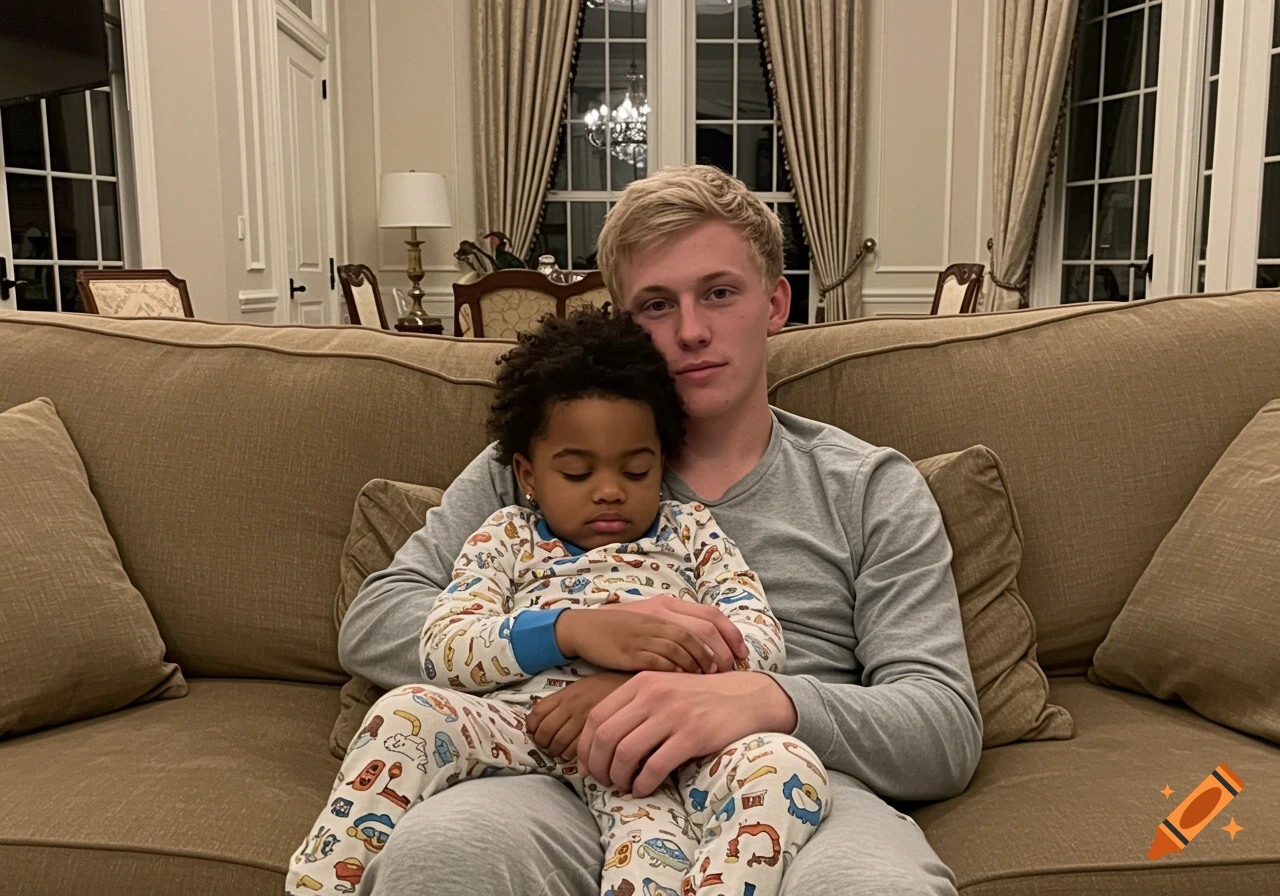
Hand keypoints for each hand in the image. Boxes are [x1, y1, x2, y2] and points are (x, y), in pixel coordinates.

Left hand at [526, 672, 630, 759]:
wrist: (635, 684)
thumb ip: (566, 701)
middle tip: (551, 748)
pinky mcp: (597, 732)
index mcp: (567, 693)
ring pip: (559, 744)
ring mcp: (584, 719)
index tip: (537, 734)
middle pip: (545, 732)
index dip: (533, 727)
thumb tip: (544, 722)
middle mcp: (572, 705)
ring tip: (565, 754)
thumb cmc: (610, 686)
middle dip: (544, 745)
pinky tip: (581, 756)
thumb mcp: (584, 686)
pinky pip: (577, 751)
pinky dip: (574, 757)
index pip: (537, 713)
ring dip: (558, 754)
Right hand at [556, 607, 724, 673]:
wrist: (584, 628)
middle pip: (703, 631)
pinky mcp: (632, 652)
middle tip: (729, 671)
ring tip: (711, 679)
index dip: (731, 634)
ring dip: (703, 664)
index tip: (742, 653)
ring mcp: (646, 633)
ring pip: (686, 647)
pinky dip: (678, 672)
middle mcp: (660, 616)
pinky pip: (663, 662)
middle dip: (721, 652)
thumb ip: (677, 627)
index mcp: (667, 605)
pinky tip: (686, 683)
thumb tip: (708, 647)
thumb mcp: (651, 618)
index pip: (710, 615)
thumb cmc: (620, 627)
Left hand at [576, 670, 797, 797]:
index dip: (585, 746)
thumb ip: (635, 707)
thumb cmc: (701, 698)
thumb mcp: (665, 689)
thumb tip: (600, 743)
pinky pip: (655, 766)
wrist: (748, 697)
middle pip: (606, 736)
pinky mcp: (693, 735)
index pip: (596, 716)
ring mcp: (674, 714)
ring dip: (619, 777)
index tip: (587, 766)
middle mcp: (654, 694)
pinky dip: (643, 783)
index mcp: (642, 682)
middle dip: (599, 766)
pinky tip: (644, 788)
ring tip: (625, 786)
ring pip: (626, 752)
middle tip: (605, 781)